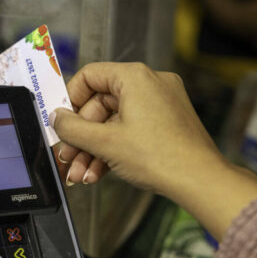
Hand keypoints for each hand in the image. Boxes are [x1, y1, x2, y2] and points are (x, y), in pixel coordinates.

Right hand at [51, 62, 256, 240]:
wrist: (200, 181)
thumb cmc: (159, 156)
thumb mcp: (105, 142)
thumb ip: (72, 128)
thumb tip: (56, 118)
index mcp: (135, 77)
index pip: (90, 76)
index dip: (70, 100)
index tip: (62, 122)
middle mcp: (149, 84)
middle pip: (99, 104)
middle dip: (81, 136)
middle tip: (68, 157)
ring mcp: (160, 103)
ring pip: (113, 122)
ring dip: (94, 149)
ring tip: (81, 174)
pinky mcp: (166, 122)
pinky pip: (130, 129)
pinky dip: (113, 149)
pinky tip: (98, 173)